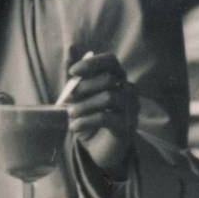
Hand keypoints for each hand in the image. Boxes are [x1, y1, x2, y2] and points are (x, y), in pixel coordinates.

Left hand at [65, 50, 138, 175]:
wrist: (97, 149)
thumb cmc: (89, 118)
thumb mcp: (77, 97)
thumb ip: (74, 76)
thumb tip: (70, 48)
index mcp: (116, 79)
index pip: (111, 61)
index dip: (92, 63)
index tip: (72, 72)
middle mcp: (128, 91)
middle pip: (108, 79)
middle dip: (83, 88)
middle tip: (68, 100)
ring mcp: (131, 109)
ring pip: (109, 98)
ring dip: (83, 106)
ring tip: (70, 114)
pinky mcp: (127, 127)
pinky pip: (107, 118)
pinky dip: (86, 121)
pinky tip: (74, 127)